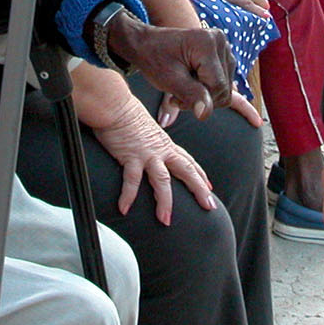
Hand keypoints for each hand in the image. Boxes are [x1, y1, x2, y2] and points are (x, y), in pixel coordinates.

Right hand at [78, 73, 216, 223]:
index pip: (187, 160)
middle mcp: (160, 149)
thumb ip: (150, 139)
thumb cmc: (125, 112)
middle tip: (209, 206)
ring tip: (166, 220)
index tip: (209, 187)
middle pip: (186, 171)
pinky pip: (131, 181)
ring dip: (165, 202)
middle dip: (199, 189)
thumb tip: (146, 144)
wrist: (114, 103)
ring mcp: (147, 154)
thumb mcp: (145, 127)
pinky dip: (128, 196)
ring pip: (163, 181)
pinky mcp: (130, 156)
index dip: (199, 174)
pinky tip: (124, 209)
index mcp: (165, 143)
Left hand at [104, 12, 232, 120]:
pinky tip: (190, 82)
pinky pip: (224, 82)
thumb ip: (190, 95)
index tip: (174, 99)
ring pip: (225, 88)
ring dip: (204, 94)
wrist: (146, 43)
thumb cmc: (154, 58)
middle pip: (223, 88)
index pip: (218, 86)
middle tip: (176, 94)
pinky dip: (207, 88)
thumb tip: (205, 114)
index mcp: (207, 43)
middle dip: (201, 98)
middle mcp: (220, 41)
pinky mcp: (222, 53)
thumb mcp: (169, 79)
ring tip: (182, 86)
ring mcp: (223, 46)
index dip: (199, 100)